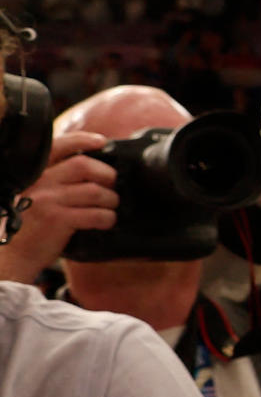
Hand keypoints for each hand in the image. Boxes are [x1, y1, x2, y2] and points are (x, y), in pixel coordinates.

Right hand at [0, 131, 115, 281]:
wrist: (12, 256)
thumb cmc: (28, 226)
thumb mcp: (34, 195)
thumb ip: (55, 181)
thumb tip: (92, 168)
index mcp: (33, 174)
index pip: (57, 146)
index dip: (81, 140)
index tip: (101, 141)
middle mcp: (38, 183)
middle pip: (83, 165)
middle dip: (106, 174)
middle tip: (111, 184)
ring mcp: (48, 201)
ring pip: (94, 190)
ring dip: (110, 199)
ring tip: (110, 206)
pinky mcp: (58, 220)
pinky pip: (95, 214)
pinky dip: (107, 217)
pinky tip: (105, 221)